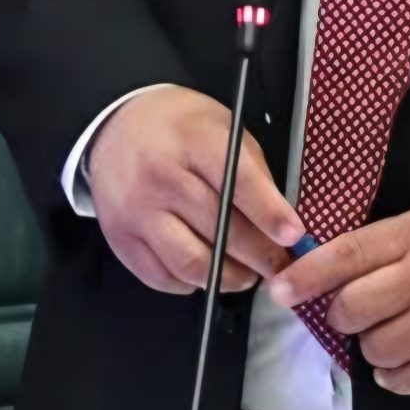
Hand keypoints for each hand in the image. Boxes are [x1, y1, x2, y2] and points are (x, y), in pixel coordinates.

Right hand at [87, 86, 305, 296]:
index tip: (293, 236)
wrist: (116, 127)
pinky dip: (192, 283)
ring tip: (247, 276)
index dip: (269, 213)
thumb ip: (252, 171)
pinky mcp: (120, 238)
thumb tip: (280, 221)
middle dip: (259, 255)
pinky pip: (162, 277)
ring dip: (228, 278)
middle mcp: (161, 176)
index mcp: (193, 141)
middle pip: (219, 228)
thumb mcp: (223, 128)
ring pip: (191, 262)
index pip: (238, 182)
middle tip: (279, 266)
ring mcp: (136, 211)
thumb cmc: (180, 128)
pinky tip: (207, 273)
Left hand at [266, 193, 409, 394]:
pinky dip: (395, 376)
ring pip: (376, 348)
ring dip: (372, 347)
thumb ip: (395, 238)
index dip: (306, 275)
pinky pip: (408, 380)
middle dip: (342, 315)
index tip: (279, 290)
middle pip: (352, 308)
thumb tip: (344, 263)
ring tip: (389, 335)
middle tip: (354, 312)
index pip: (347, 254)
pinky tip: (405, 360)